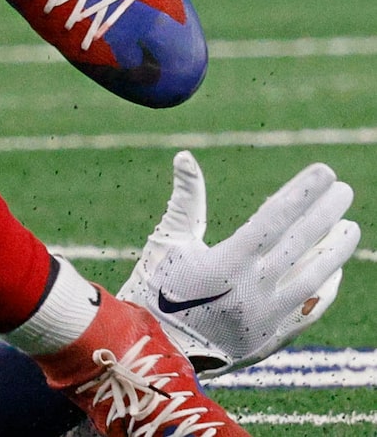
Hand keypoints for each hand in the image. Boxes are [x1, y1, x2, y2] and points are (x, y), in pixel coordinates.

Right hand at [121, 151, 359, 371]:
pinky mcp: (272, 337)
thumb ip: (185, 201)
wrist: (158, 350)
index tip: (325, 172)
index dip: (301, 193)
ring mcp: (268, 316)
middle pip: (300, 244)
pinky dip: (326, 288)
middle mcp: (254, 289)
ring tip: (351, 227)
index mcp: (227, 261)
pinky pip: (309, 309)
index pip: (274, 218)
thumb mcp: (167, 241)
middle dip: (324, 213)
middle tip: (344, 189)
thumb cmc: (155, 289)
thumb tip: (186, 157)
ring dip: (334, 251)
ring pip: (314, 278)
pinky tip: (335, 271)